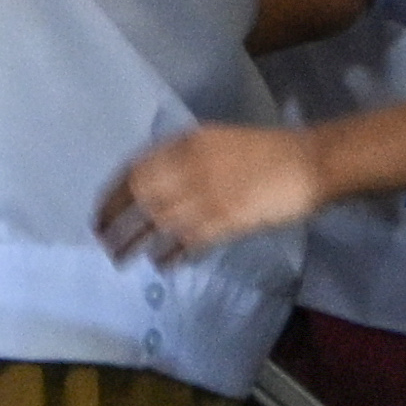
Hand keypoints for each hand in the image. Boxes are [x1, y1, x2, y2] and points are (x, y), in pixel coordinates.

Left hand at [98, 119, 339, 260]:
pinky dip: (170, 254)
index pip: (135, 169)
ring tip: (121, 259)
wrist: (306, 162)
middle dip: (115, 221)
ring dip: (134, 243)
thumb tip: (156, 182)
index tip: (100, 211)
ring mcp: (207, 195)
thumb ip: (186, 158)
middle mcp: (190, 167)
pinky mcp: (224, 221)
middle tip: (103, 240)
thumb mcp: (217, 141)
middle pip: (139, 197)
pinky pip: (186, 242)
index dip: (112, 193)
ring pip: (157, 222)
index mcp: (188, 143)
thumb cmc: (265, 151)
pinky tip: (162, 263)